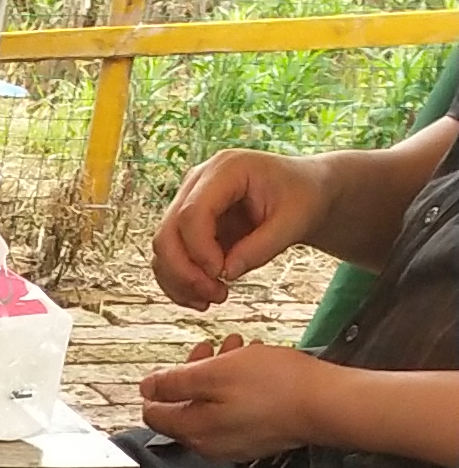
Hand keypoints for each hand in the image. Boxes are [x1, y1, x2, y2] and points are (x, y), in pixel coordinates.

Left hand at [136, 337, 327, 461]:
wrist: (325, 405)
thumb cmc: (273, 385)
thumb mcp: (216, 373)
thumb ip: (175, 382)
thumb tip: (145, 388)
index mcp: (192, 431)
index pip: (153, 413)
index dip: (161, 382)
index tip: (185, 358)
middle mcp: (207, 445)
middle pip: (183, 408)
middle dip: (195, 372)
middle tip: (215, 346)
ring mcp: (232, 446)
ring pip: (210, 406)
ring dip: (219, 373)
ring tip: (240, 347)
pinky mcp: (255, 440)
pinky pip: (234, 413)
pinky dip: (237, 387)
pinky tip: (256, 365)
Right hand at [150, 143, 326, 311]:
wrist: (304, 193)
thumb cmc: (303, 198)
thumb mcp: (294, 222)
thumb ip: (262, 247)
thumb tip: (226, 274)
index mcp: (226, 169)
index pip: (192, 213)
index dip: (201, 251)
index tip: (223, 275)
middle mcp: (198, 181)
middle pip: (168, 232)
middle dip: (186, 272)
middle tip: (217, 295)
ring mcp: (188, 202)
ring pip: (163, 249)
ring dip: (180, 282)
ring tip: (214, 298)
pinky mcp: (187, 224)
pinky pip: (169, 258)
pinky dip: (180, 283)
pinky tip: (203, 297)